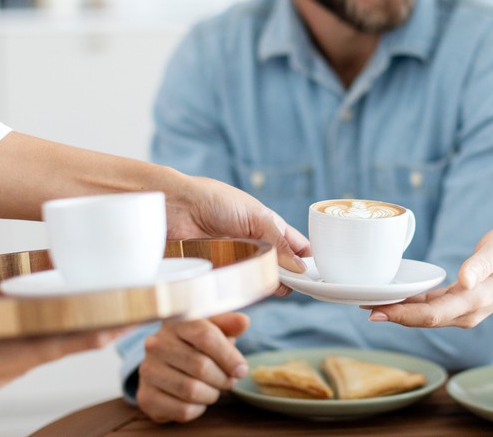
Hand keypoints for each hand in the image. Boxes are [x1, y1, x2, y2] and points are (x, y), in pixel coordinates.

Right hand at [136, 312, 250, 422]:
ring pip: (191, 390)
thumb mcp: (212, 329)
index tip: (241, 369)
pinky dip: (198, 408)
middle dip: (223, 378)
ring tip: (214, 389)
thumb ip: (228, 325)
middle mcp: (156, 345)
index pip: (206, 336)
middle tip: (229, 381)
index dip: (229, 356)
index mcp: (175, 323)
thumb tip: (243, 322)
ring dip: (211, 394)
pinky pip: (182, 409)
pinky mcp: (146, 396)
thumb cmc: (195, 345)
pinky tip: (198, 400)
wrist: (164, 367)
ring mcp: (148, 371)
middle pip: (201, 366)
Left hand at [169, 177, 308, 278]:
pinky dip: (248, 290)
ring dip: (271, 284)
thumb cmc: (214, 201)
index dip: (308, 260)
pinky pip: (239, 287)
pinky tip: (255, 291)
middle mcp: (255, 245)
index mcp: (268, 226)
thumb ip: (279, 243)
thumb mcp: (256, 217)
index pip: (296, 247)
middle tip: (297, 285)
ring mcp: (238, 260)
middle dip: (292, 277)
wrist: (175, 207)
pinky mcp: (220, 274)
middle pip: (282, 268)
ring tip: (278, 287)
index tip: (317, 275)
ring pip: (262, 279)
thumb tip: (300, 268)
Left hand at [368, 225, 492, 327]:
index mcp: (474, 300)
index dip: (404, 315)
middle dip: (392, 315)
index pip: (433, 314)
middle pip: (423, 320)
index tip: (378, 311)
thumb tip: (463, 279)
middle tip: (360, 304)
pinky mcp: (458, 304)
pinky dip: (409, 305)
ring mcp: (462, 311)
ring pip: (424, 316)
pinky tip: (391, 297)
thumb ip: (482, 264)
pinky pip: (429, 309)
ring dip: (397, 311)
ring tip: (367, 301)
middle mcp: (466, 312)